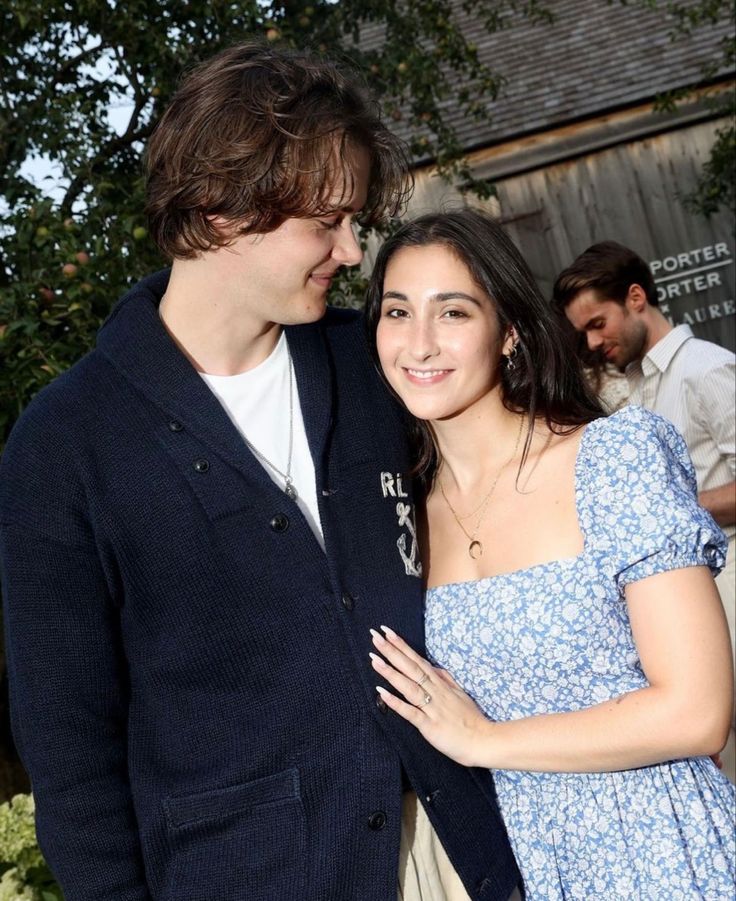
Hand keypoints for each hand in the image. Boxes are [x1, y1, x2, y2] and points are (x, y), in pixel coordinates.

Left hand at [369, 625, 491, 767]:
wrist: (484, 740)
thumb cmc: (471, 719)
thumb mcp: (459, 693)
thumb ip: (445, 679)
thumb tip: (433, 667)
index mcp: (440, 683)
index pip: (417, 660)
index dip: (401, 646)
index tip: (386, 631)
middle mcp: (434, 691)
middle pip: (410, 667)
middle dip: (392, 651)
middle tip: (375, 636)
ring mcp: (432, 708)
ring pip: (408, 686)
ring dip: (391, 672)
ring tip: (374, 659)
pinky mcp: (429, 726)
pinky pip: (410, 712)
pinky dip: (396, 702)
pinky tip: (382, 693)